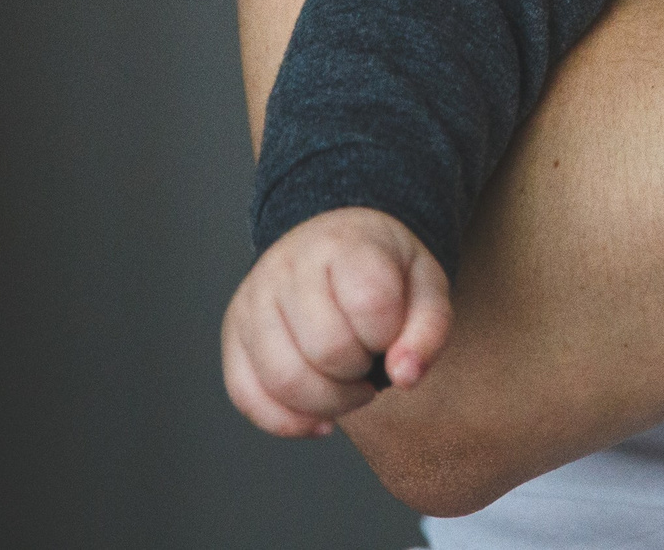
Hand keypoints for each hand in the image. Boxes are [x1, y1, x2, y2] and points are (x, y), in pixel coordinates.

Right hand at [222, 208, 451, 437]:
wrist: (334, 243)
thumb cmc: (383, 269)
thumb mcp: (426, 283)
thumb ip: (430, 329)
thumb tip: (405, 376)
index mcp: (344, 243)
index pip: (370, 305)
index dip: (389, 335)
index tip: (391, 331)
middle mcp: (288, 266)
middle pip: (327, 351)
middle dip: (361, 375)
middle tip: (370, 363)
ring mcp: (253, 299)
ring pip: (283, 380)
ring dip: (327, 403)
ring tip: (348, 387)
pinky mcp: (232, 332)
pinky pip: (246, 396)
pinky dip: (287, 421)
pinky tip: (318, 417)